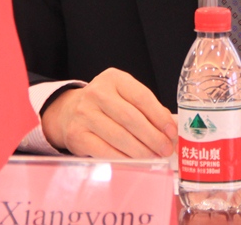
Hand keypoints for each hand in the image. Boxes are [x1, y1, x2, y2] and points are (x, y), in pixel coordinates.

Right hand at [42, 68, 176, 159]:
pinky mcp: (76, 135)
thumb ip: (147, 109)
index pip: (142, 97)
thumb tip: (171, 132)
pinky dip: (123, 159)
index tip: (172, 132)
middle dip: (153, 137)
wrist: (68, 112)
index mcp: (114, 79)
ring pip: (119, 136)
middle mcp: (97, 93)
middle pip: (131, 118)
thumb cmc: (106, 106)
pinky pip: (104, 151)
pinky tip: (135, 162)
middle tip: (166, 149)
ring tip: (154, 157)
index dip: (159, 117)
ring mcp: (84, 114)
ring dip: (141, 151)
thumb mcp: (125, 96)